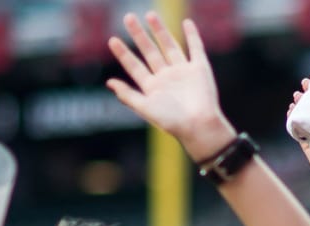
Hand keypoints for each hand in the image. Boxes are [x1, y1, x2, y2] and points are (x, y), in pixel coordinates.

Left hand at [107, 13, 234, 159]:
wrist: (199, 126)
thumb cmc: (172, 122)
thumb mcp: (145, 108)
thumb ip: (128, 95)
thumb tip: (108, 83)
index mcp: (153, 88)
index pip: (135, 66)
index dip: (124, 54)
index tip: (112, 40)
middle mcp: (167, 78)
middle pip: (150, 51)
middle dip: (139, 35)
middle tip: (128, 17)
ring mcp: (183, 72)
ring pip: (169, 46)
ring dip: (160, 31)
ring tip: (150, 15)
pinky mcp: (200, 69)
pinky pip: (196, 49)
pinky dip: (193, 36)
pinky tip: (187, 22)